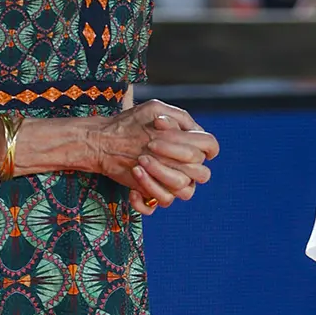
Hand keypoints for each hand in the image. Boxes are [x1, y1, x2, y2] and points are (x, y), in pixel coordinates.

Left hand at [87, 102, 218, 207]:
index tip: (174, 137)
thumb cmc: (132, 122)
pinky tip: (132, 190)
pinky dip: (145, 199)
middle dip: (175, 158)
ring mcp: (170, 183)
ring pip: (183, 191)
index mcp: (190, 145)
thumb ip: (175, 116)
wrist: (104, 140)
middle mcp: (185, 167)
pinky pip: (159, 204)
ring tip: (138, 164)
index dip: (201, 146)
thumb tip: (184, 128)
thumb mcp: (153, 110)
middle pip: (201, 172)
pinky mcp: (153, 195)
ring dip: (160, 177)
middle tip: (148, 147)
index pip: (210, 148)